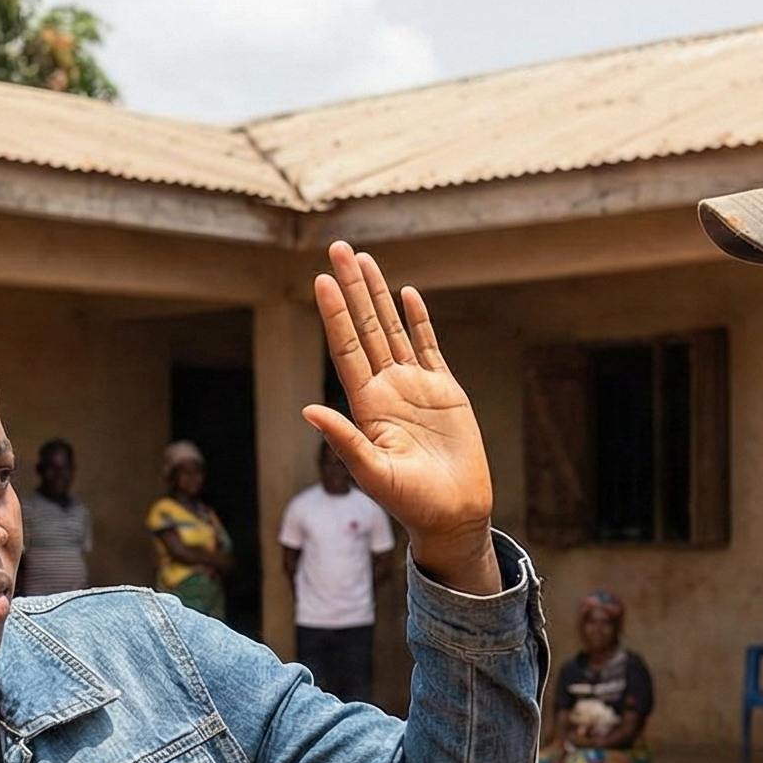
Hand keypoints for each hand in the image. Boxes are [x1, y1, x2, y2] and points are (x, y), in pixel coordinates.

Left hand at [306, 242, 497, 594]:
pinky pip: (428, 346)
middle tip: (338, 248)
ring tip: (364, 259)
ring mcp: (415, 386)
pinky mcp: (444, 391)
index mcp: (367, 405)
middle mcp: (387, 388)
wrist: (453, 514)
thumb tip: (308, 410)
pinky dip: (417, 320)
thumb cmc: (411, 503)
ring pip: (391, 329)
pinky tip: (406, 294)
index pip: (346, 349)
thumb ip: (344, 441)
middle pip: (364, 327)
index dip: (334, 314)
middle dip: (352, 287)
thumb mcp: (373, 474)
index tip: (321, 281)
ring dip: (377, 294)